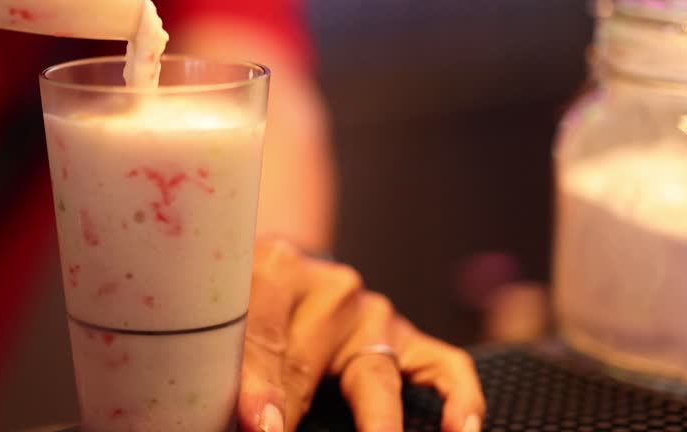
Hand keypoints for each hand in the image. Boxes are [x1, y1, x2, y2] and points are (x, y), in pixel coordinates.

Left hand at [238, 239, 485, 431]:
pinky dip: (458, 401)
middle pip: (308, 361)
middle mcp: (332, 289)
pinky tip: (460, 430)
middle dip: (294, 411)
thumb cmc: (243, 308)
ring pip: (373, 377)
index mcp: (275, 269)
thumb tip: (249, 419)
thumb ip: (228, 361)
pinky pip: (446, 367)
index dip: (256, 384)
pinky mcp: (408, 338)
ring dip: (372, 425)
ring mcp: (376, 313)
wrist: (277, 279)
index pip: (263, 331)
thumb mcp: (226, 317)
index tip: (258, 425)